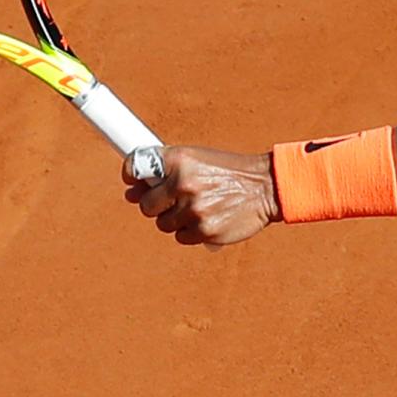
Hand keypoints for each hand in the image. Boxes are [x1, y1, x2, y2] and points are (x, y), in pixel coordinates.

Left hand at [122, 146, 280, 247]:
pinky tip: (208, 218)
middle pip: (145, 205)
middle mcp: (183, 182)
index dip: (130, 177)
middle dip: (156, 205)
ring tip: (200, 207)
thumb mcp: (198, 159)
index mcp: (179, 159)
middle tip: (176, 200)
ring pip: (163, 224)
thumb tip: (131, 193)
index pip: (135, 166)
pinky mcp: (204, 230)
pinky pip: (181, 237)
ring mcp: (193, 209)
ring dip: (176, 219)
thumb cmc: (228, 172)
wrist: (266, 186)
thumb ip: (166, 172)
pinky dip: (191, 231)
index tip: (133, 184)